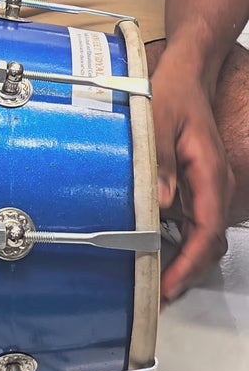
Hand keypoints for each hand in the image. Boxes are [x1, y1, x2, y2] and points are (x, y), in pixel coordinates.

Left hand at [152, 53, 233, 303]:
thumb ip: (160, 160)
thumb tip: (161, 202)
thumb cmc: (173, 93)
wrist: (186, 74)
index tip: (170, 284)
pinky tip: (159, 254)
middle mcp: (215, 185)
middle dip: (187, 273)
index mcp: (210, 173)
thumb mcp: (158, 120)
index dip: (190, 263)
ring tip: (156, 284)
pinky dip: (182, 244)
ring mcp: (208, 187)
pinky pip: (196, 224)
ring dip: (184, 262)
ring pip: (204, 236)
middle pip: (209, 242)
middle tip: (157, 295)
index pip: (208, 229)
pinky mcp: (198, 187)